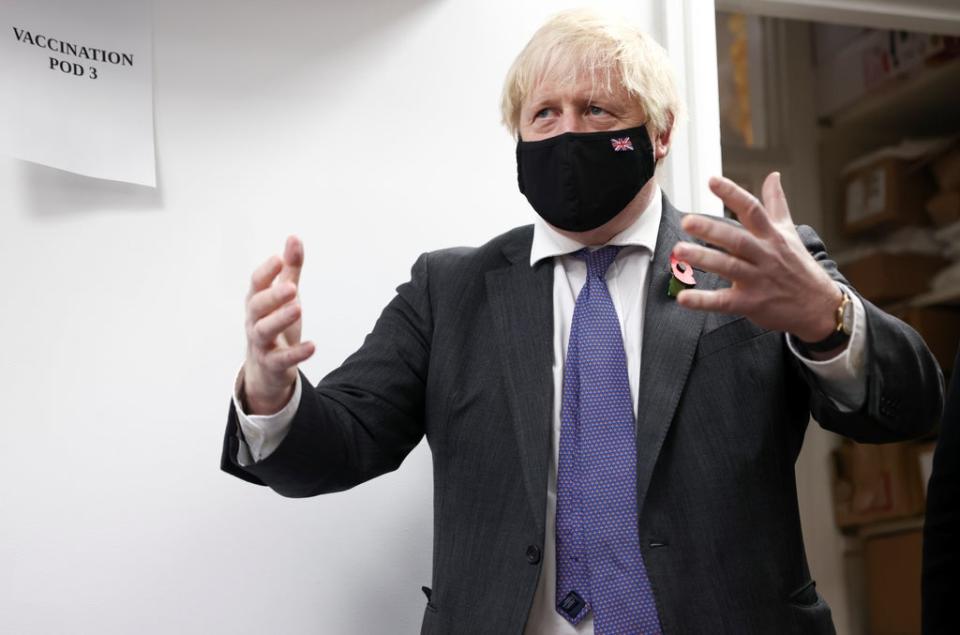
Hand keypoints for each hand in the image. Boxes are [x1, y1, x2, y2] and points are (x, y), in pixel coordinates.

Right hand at [242, 236, 315, 413]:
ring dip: (280, 319)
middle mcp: (254, 321)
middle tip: (292, 287)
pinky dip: (295, 353)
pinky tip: (312, 346)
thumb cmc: (275, 323)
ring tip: (298, 308)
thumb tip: (294, 237)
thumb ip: (290, 270)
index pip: (256, 284)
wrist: (266, 369)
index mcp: (257, 301)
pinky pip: (280, 359)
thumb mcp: (284, 296)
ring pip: (264, 330)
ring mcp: (261, 343)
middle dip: (273, 296)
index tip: (279, 259)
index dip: (266, 271)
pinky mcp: (272, 364)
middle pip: (257, 306)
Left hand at [672, 172, 841, 343]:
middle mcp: (764, 255)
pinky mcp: (751, 303)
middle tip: (686, 221)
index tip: (711, 180)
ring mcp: (758, 280)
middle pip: (736, 239)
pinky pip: (724, 302)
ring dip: (703, 259)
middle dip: (711, 229)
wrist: (820, 307)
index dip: (732, 194)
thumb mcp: (790, 233)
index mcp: (771, 236)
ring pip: (728, 267)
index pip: (752, 209)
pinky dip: (703, 301)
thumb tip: (773, 175)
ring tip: (679, 251)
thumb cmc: (800, 267)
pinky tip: (683, 298)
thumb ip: (777, 204)